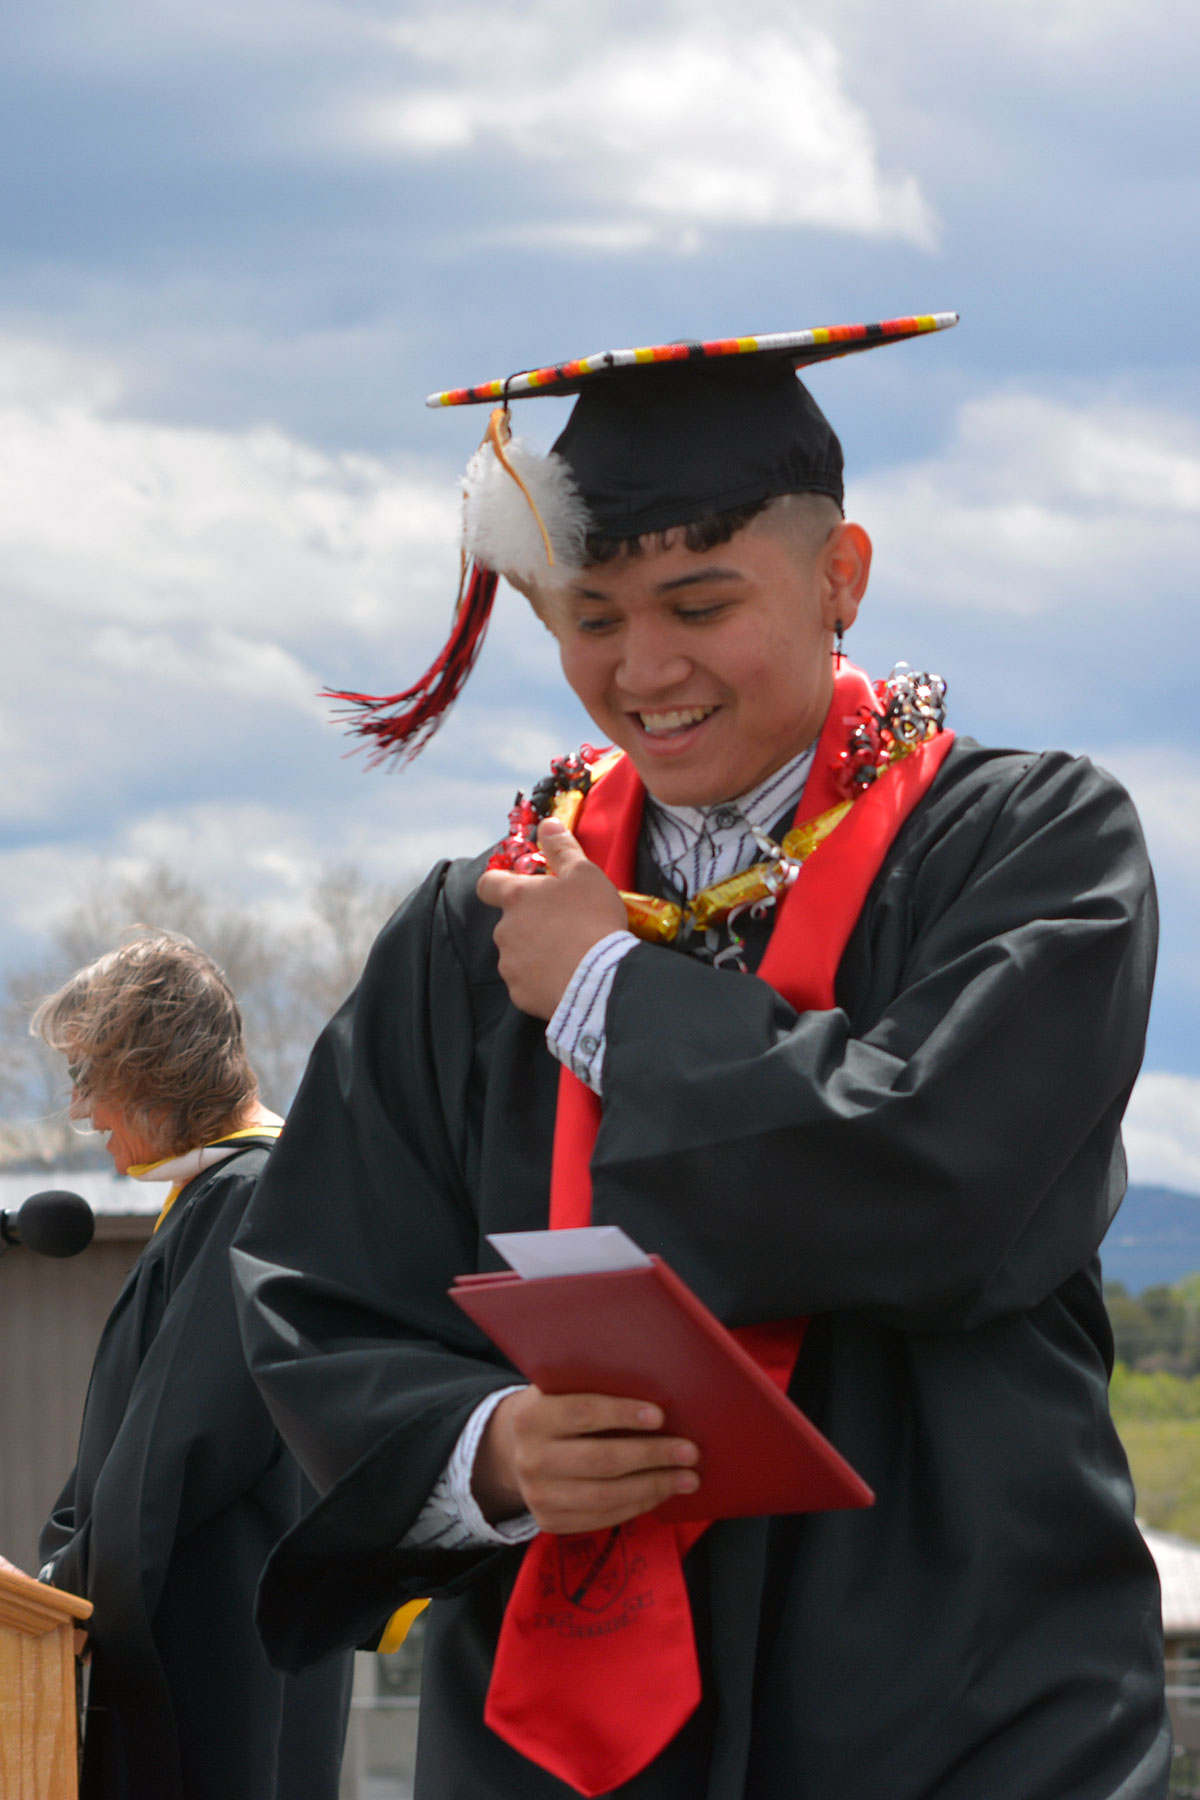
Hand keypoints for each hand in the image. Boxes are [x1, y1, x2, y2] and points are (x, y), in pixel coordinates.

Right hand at [472, 1387, 700, 1533]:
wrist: (514, 1451)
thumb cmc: (557, 1410)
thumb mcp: (561, 1389)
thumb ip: (594, 1387)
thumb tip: (658, 1386)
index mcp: (532, 1416)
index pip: (583, 1413)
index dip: (623, 1414)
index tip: (660, 1415)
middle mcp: (530, 1459)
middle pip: (601, 1460)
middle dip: (652, 1456)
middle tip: (689, 1452)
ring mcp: (538, 1496)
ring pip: (606, 1495)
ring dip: (655, 1487)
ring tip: (688, 1478)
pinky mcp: (551, 1522)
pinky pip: (604, 1518)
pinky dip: (639, 1505)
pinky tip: (662, 1492)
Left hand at [475, 820, 628, 1019]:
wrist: (600, 979)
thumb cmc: (592, 920)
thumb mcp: (584, 874)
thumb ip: (561, 847)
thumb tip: (547, 824)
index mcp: (516, 898)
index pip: (487, 884)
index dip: (498, 883)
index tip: (517, 887)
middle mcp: (505, 930)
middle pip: (509, 922)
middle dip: (530, 923)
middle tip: (563, 926)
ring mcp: (509, 964)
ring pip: (517, 954)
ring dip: (535, 953)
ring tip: (568, 955)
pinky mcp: (519, 994)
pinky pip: (526, 983)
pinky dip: (541, 980)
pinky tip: (565, 977)